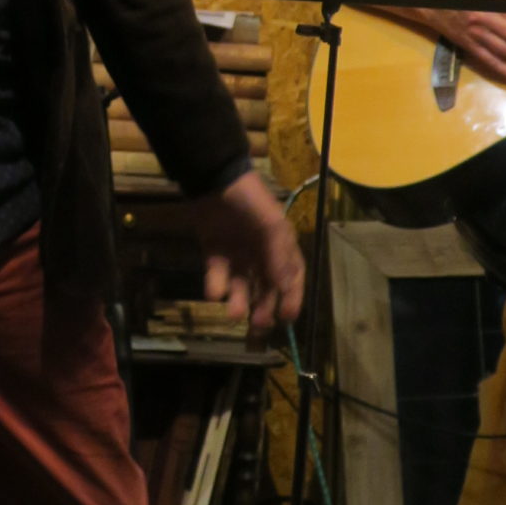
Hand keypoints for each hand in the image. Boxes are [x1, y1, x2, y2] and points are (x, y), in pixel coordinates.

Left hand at [189, 167, 304, 335]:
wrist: (213, 179)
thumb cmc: (249, 200)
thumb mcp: (270, 224)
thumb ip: (278, 256)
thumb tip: (286, 287)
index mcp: (281, 246)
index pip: (292, 278)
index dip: (291, 299)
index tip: (287, 319)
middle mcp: (261, 254)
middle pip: (265, 288)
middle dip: (263, 307)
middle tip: (258, 325)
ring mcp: (237, 255)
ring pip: (241, 286)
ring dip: (239, 301)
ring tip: (234, 314)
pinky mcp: (215, 253)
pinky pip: (217, 275)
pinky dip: (216, 285)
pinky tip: (215, 291)